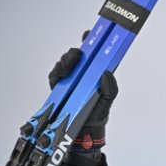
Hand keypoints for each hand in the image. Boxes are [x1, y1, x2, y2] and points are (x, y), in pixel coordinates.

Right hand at [48, 47, 117, 165]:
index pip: (93, 55)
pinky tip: (60, 74)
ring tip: (70, 63)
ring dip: (66, 62)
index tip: (89, 33)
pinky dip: (57, 73)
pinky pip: (55, 76)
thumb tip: (107, 73)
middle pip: (75, 57)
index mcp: (94, 74)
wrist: (83, 132)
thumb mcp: (107, 102)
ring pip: (64, 64)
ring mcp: (68, 79)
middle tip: (78, 53)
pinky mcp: (57, 87)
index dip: (90, 42)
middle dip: (75, 52)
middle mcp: (81, 74)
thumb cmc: (96, 114)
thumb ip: (110, 90)